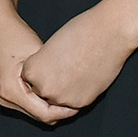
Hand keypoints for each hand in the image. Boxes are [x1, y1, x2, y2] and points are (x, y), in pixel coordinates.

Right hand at [0, 1, 73, 124]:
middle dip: (59, 111)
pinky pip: (30, 104)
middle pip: (40, 116)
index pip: (44, 114)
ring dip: (51, 106)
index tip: (79, 104)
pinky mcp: (7, 93)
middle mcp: (5, 98)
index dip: (64, 112)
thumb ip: (52, 76)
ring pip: (35, 112)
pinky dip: (43, 100)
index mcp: (10, 90)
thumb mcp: (38, 55)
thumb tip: (71, 93)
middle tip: (77, 99)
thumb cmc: (16, 34)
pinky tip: (53, 89)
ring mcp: (4, 97)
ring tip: (67, 93)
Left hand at [18, 4, 133, 113]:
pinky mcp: (80, 103)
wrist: (106, 34)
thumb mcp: (49, 48)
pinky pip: (74, 103)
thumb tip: (48, 81)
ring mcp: (62, 98)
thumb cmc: (78, 33)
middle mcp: (43, 88)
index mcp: (32, 71)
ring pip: (59, 99)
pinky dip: (79, 93)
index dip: (43, 70)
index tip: (54, 60)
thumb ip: (44, 67)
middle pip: (43, 92)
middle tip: (67, 66)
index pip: (30, 79)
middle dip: (53, 82)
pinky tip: (85, 77)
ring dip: (65, 90)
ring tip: (76, 71)